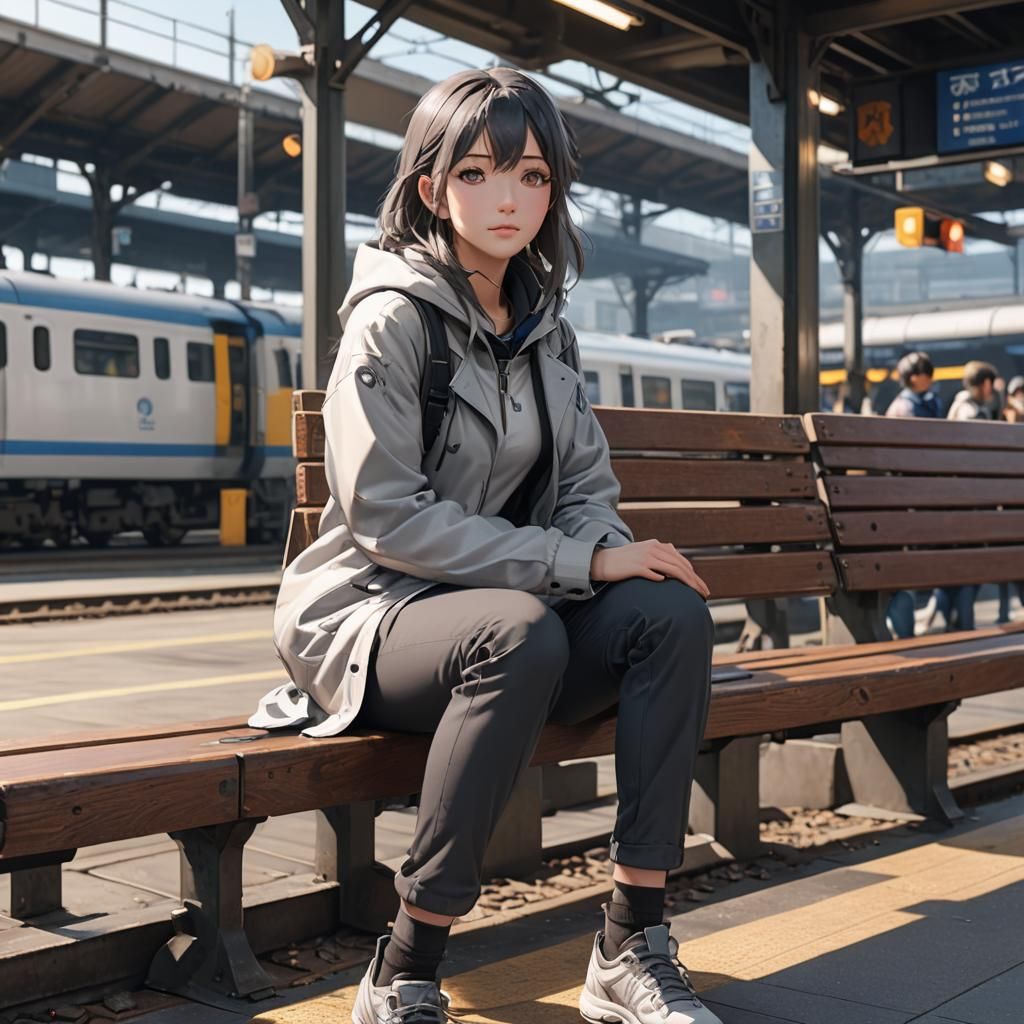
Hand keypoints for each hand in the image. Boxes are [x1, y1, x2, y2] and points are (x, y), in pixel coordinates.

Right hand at [591, 540, 709, 599]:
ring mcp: (645, 557)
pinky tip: (669, 587)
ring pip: (672, 569)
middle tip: (704, 593)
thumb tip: (673, 566)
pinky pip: (654, 574)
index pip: (680, 560)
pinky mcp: (637, 567)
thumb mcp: (643, 552)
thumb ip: (658, 556)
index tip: (701, 586)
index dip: (693, 574)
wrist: (601, 561)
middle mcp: (653, 548)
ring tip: (694, 594)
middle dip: (695, 580)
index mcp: (656, 544)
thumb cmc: (623, 561)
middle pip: (680, 565)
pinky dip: (663, 580)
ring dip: (686, 582)